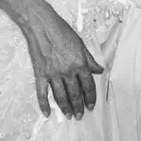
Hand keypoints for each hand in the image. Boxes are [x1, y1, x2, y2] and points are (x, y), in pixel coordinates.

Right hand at [21, 1, 102, 119]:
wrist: (41, 25)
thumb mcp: (80, 43)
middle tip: (80, 115)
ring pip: (60, 97)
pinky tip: (47, 113)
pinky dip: (44, 105)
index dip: (91, 97)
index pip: (88, 85)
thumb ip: (90, 59)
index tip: (91, 106)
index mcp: (80, 63)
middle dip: (79, 107)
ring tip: (69, 116)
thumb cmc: (61, 30)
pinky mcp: (40, 74)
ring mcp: (53, 74)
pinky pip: (42, 93)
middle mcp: (67, 71)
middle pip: (75, 94)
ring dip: (65, 108)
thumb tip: (99, 70)